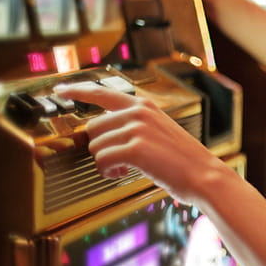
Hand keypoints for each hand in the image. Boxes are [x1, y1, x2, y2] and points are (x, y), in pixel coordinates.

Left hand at [53, 82, 226, 203]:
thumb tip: (103, 131)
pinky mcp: (135, 148)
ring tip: (125, 168)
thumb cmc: (184, 159)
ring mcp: (137, 129)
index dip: (77, 91)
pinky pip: (102, 160)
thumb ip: (135, 124)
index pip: (102, 93)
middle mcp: (139, 112)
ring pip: (95, 146)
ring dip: (105, 162)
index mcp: (144, 106)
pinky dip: (108, 172)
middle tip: (118, 159)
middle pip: (93, 127)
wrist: (204, 175)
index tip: (61, 91)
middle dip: (101, 147)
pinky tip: (123, 174)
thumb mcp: (160, 130)